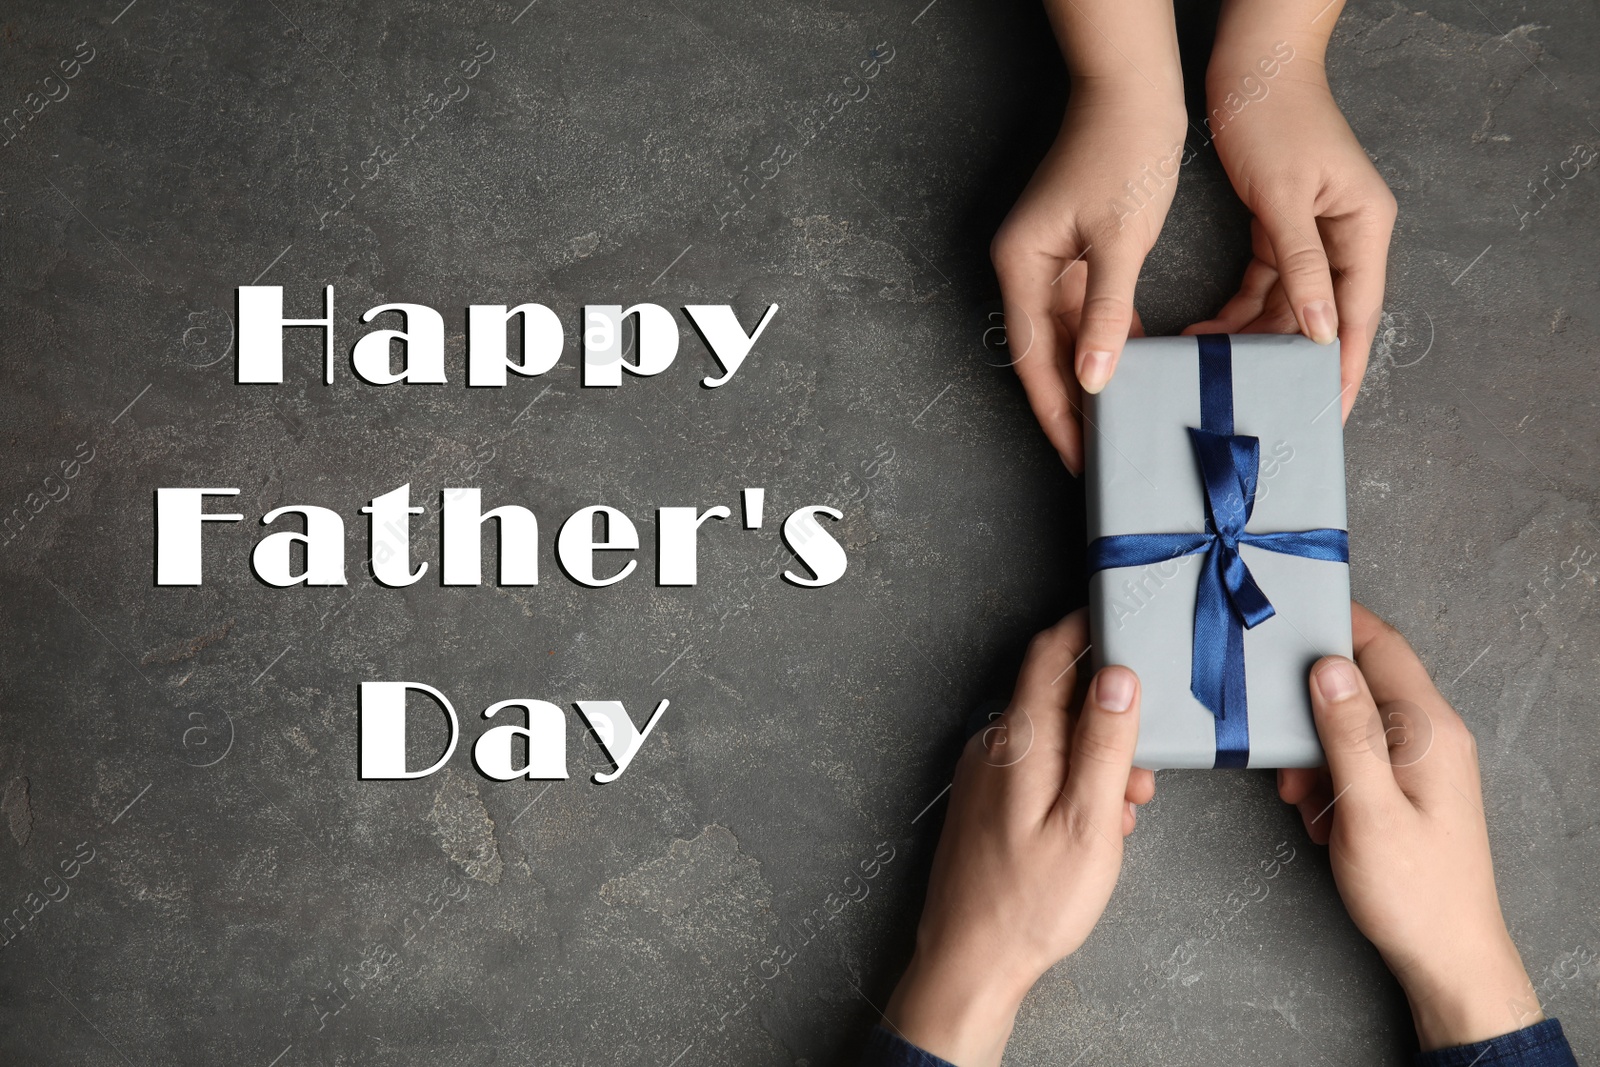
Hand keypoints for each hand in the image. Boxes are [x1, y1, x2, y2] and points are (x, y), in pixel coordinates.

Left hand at [885, 610, 1155, 1065]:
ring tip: (1121, 811)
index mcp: (1019, 740)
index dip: (1087, 627)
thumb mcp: (1088, 821)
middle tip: (1141, 768)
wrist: (970, 960)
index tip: (1123, 616)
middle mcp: (994, 745)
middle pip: (1057, 696)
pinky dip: (1072, 783)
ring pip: (1052, 738)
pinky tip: (1092, 826)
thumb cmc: (1030, 902)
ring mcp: (984, 773)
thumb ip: (1104, 742)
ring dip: (1095, 759)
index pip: (1050, 652)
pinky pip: (1037, 769)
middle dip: (1108, 718)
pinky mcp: (984, 801)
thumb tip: (1117, 676)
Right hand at [992, 86, 1186, 473]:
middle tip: (1100, 456)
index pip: (1034, 360)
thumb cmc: (1124, 154)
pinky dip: (1106, 344)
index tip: (1078, 458)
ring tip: (1117, 424)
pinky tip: (1133, 371)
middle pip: (1044, 356)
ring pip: (1066, 339)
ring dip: (1090, 379)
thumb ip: (1105, 315)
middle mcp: (1026, 269)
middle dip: (1071, 407)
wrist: (1134, 93)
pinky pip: (1086, 315)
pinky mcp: (1074, 254)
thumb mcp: (1118, 241)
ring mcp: (1049, 262)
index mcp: (1021, 266)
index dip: (1055, 414)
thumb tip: (1093, 382)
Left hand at [1185, 46, 1395, 421]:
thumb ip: (1302, 267)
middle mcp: (1346, 236)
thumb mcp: (1284, 199)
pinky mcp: (1279, 229)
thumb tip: (1319, 331)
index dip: (1341, 368)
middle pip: (1322, 318)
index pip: (1358, 315)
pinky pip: (1263, 285)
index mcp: (1364, 228)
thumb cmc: (1276, 118)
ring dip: (1254, 340)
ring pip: (1288, 307)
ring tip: (1217, 373)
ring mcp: (1313, 235)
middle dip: (1292, 364)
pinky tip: (1206, 335)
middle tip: (1264, 410)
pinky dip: (1237, 312)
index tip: (1325, 415)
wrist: (1250, 66)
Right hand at [1280, 603, 1539, 1049]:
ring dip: (1314, 752)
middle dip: (1310, 709)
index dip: (1337, 623)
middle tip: (1281, 750)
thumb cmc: (1412, 891)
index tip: (1287, 615)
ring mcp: (1422, 763)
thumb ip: (1347, 734)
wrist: (1447, 957)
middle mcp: (1432, 737)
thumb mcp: (1368, 809)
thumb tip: (1327, 668)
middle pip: (1360, 684)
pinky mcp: (1408, 788)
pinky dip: (1327, 777)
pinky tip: (1319, 814)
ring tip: (1301, 798)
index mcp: (1430, 731)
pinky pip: (1357, 759)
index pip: (1383, 647)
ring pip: (1351, 725)